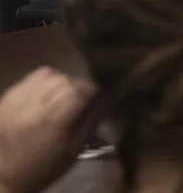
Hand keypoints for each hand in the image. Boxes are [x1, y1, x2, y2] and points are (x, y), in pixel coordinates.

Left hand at [0, 68, 97, 192]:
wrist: (5, 176)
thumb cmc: (43, 167)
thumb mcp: (73, 150)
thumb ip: (91, 122)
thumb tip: (105, 100)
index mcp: (52, 121)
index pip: (79, 90)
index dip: (93, 90)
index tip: (96, 98)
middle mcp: (33, 106)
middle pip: (65, 80)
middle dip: (77, 87)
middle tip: (80, 100)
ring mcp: (16, 100)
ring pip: (48, 74)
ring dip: (60, 81)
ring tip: (61, 95)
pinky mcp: (6, 98)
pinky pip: (30, 78)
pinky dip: (43, 82)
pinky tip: (45, 95)